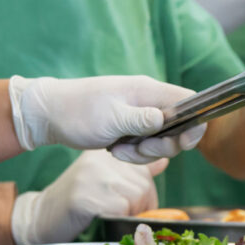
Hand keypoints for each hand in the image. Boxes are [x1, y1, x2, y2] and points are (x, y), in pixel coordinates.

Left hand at [9, 75, 204, 163]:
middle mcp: (149, 102)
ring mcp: (141, 116)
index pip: (189, 101)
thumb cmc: (78, 112)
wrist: (49, 114)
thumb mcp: (111, 118)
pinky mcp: (133, 129)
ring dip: (145, 152)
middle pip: (180, 127)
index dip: (195, 122)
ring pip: (163, 140)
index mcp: (148, 91)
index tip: (183, 142)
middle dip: (164, 145)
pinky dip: (135, 153)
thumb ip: (142, 119)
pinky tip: (115, 150)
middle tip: (141, 149)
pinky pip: (147, 145)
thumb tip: (169, 119)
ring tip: (119, 151)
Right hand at [11, 150, 167, 244]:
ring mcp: (92, 176)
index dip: (145, 193)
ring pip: (136, 197)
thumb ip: (135, 172)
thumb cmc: (80, 202)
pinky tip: (101, 217)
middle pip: (144, 186)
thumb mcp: (108, 179)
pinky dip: (117, 219)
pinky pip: (120, 209)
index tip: (131, 203)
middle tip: (120, 214)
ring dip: (129, 214)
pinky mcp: (85, 196)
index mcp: (109, 154)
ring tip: (110, 215)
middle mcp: (101, 160)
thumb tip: (165, 159)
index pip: (146, 170)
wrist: (42, 216)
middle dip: (140, 207)